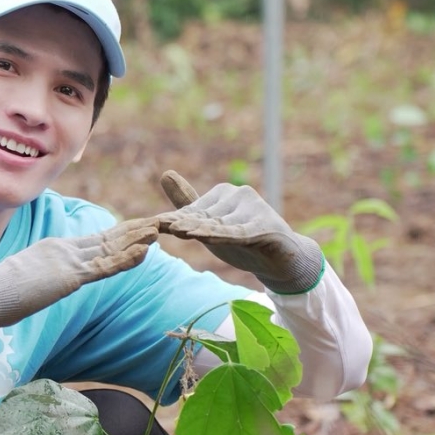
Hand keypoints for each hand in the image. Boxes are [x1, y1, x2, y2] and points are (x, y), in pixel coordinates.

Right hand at [0, 219, 158, 332]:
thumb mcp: (24, 279)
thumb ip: (39, 276)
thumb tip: (43, 282)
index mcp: (54, 249)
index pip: (94, 241)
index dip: (119, 235)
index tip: (138, 228)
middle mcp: (63, 249)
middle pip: (106, 238)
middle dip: (133, 230)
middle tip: (157, 220)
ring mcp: (67, 260)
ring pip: (110, 248)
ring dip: (137, 239)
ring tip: (159, 228)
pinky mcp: (68, 276)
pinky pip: (104, 267)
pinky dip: (126, 258)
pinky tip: (145, 251)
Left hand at [153, 171, 323, 293]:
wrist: (281, 261)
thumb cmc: (244, 241)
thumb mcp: (211, 224)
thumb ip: (189, 203)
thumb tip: (165, 173)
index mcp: (225, 192)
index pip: (194, 210)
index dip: (174, 219)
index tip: (153, 223)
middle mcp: (240, 194)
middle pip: (206, 217)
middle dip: (184, 224)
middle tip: (162, 227)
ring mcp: (255, 208)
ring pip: (222, 224)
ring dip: (201, 229)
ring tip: (180, 231)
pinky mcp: (267, 227)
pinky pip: (241, 232)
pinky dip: (224, 235)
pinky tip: (207, 237)